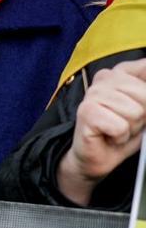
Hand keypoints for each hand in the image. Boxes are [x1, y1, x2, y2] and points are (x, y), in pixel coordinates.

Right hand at [56, 58, 145, 205]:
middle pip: (145, 95)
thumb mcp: (145, 109)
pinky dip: (119, 137)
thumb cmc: (122, 131)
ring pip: (135, 112)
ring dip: (131, 127)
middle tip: (127, 122)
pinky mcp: (86, 111)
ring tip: (118, 129)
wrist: (97, 155)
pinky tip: (109, 136)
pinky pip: (120, 126)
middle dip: (143, 116)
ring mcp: (93, 92)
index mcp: (121, 72)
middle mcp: (105, 77)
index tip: (142, 108)